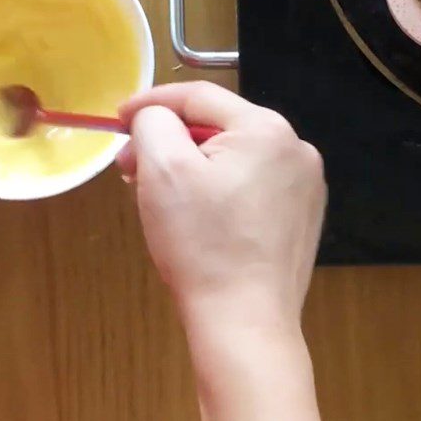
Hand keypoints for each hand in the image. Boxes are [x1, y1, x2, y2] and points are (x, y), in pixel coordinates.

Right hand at [118, 81, 324, 323]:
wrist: (244, 324)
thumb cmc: (201, 242)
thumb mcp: (163, 168)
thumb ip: (153, 122)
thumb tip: (154, 117)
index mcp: (266, 128)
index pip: (197, 96)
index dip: (150, 102)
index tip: (118, 119)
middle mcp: (294, 148)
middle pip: (214, 126)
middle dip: (166, 141)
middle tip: (129, 166)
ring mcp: (302, 185)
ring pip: (228, 155)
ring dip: (186, 165)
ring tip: (153, 192)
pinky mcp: (298, 216)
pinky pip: (245, 183)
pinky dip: (213, 187)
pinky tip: (191, 213)